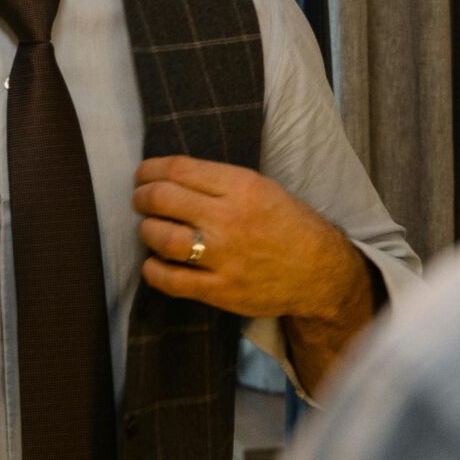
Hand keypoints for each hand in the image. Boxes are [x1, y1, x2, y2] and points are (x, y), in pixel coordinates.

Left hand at [132, 157, 367, 323]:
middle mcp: (229, 218)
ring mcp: (223, 256)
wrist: (319, 271)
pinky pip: (171, 280)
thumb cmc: (289, 225)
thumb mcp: (263, 188)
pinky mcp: (220, 289)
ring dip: (147, 231)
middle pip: (162, 199)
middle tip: (141, 200)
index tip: (143, 174)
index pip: (178, 169)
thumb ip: (221, 182)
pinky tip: (154, 263)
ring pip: (162, 238)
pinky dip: (153, 269)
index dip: (150, 170)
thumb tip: (172, 177)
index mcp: (241, 186)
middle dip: (142, 197)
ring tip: (150, 230)